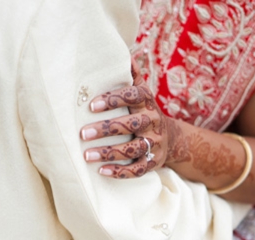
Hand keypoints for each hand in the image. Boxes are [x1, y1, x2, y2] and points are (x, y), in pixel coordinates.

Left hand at [80, 62, 170, 178]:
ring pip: (132, 150)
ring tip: (86, 155)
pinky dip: (119, 172)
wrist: (171, 139)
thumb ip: (131, 75)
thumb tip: (122, 52)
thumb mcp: (142, 92)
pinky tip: (101, 171)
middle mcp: (152, 122)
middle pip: (131, 125)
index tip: (91, 106)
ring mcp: (154, 143)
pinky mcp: (153, 162)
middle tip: (83, 132)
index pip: (133, 96)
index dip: (113, 100)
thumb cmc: (145, 111)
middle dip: (106, 129)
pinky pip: (137, 170)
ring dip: (108, 153)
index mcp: (147, 103)